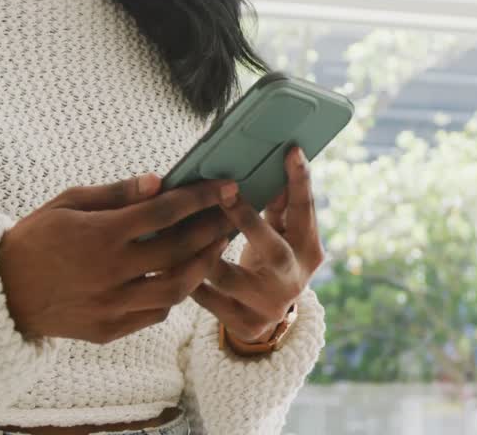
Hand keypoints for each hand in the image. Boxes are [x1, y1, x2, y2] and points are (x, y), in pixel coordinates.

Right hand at [0, 175, 235, 343]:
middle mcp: (110, 271)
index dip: (200, 197)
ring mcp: (111, 304)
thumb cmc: (36, 239)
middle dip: (212, 229)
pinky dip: (174, 296)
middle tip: (233, 215)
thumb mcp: (68, 203)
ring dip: (202, 266)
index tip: (226, 186)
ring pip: (176, 288)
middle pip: (179, 249)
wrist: (0, 294)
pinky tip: (184, 276)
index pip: (165, 212)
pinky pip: (155, 314)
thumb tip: (159, 181)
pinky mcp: (108, 329)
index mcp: (100, 234)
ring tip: (216, 247)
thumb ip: (116, 194)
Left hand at [190, 147, 324, 343]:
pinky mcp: (244, 324)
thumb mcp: (281, 235)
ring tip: (178, 229)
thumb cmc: (271, 262)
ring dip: (203, 252)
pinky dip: (188, 279)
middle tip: (225, 192)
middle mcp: (294, 279)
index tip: (291, 151)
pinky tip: (167, 262)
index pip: (305, 211)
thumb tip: (273, 161)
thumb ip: (277, 205)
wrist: (268, 322)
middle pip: (272, 249)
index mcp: (309, 250)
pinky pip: (208, 300)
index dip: (300, 181)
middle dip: (247, 220)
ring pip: (230, 279)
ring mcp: (270, 305)